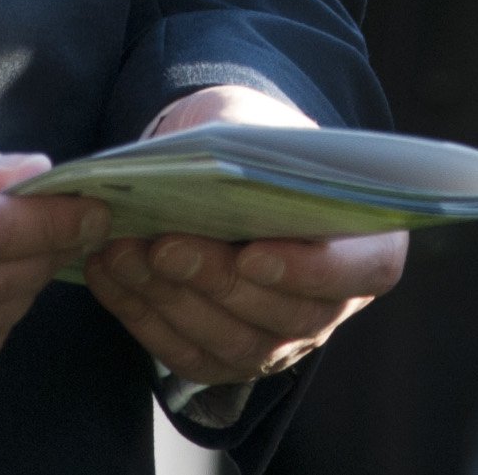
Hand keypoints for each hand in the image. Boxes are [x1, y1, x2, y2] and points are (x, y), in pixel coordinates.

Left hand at [83, 85, 407, 389]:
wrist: (221, 166)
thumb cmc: (251, 138)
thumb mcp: (256, 120)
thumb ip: (246, 139)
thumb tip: (209, 160)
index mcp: (368, 237)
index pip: (365, 270)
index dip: (313, 270)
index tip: (253, 252)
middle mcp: (333, 302)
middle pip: (289, 316)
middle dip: (218, 282)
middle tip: (167, 245)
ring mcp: (282, 339)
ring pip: (235, 344)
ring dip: (174, 301)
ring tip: (126, 252)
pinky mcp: (228, 356)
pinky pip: (189, 353)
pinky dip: (143, 316)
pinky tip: (109, 272)